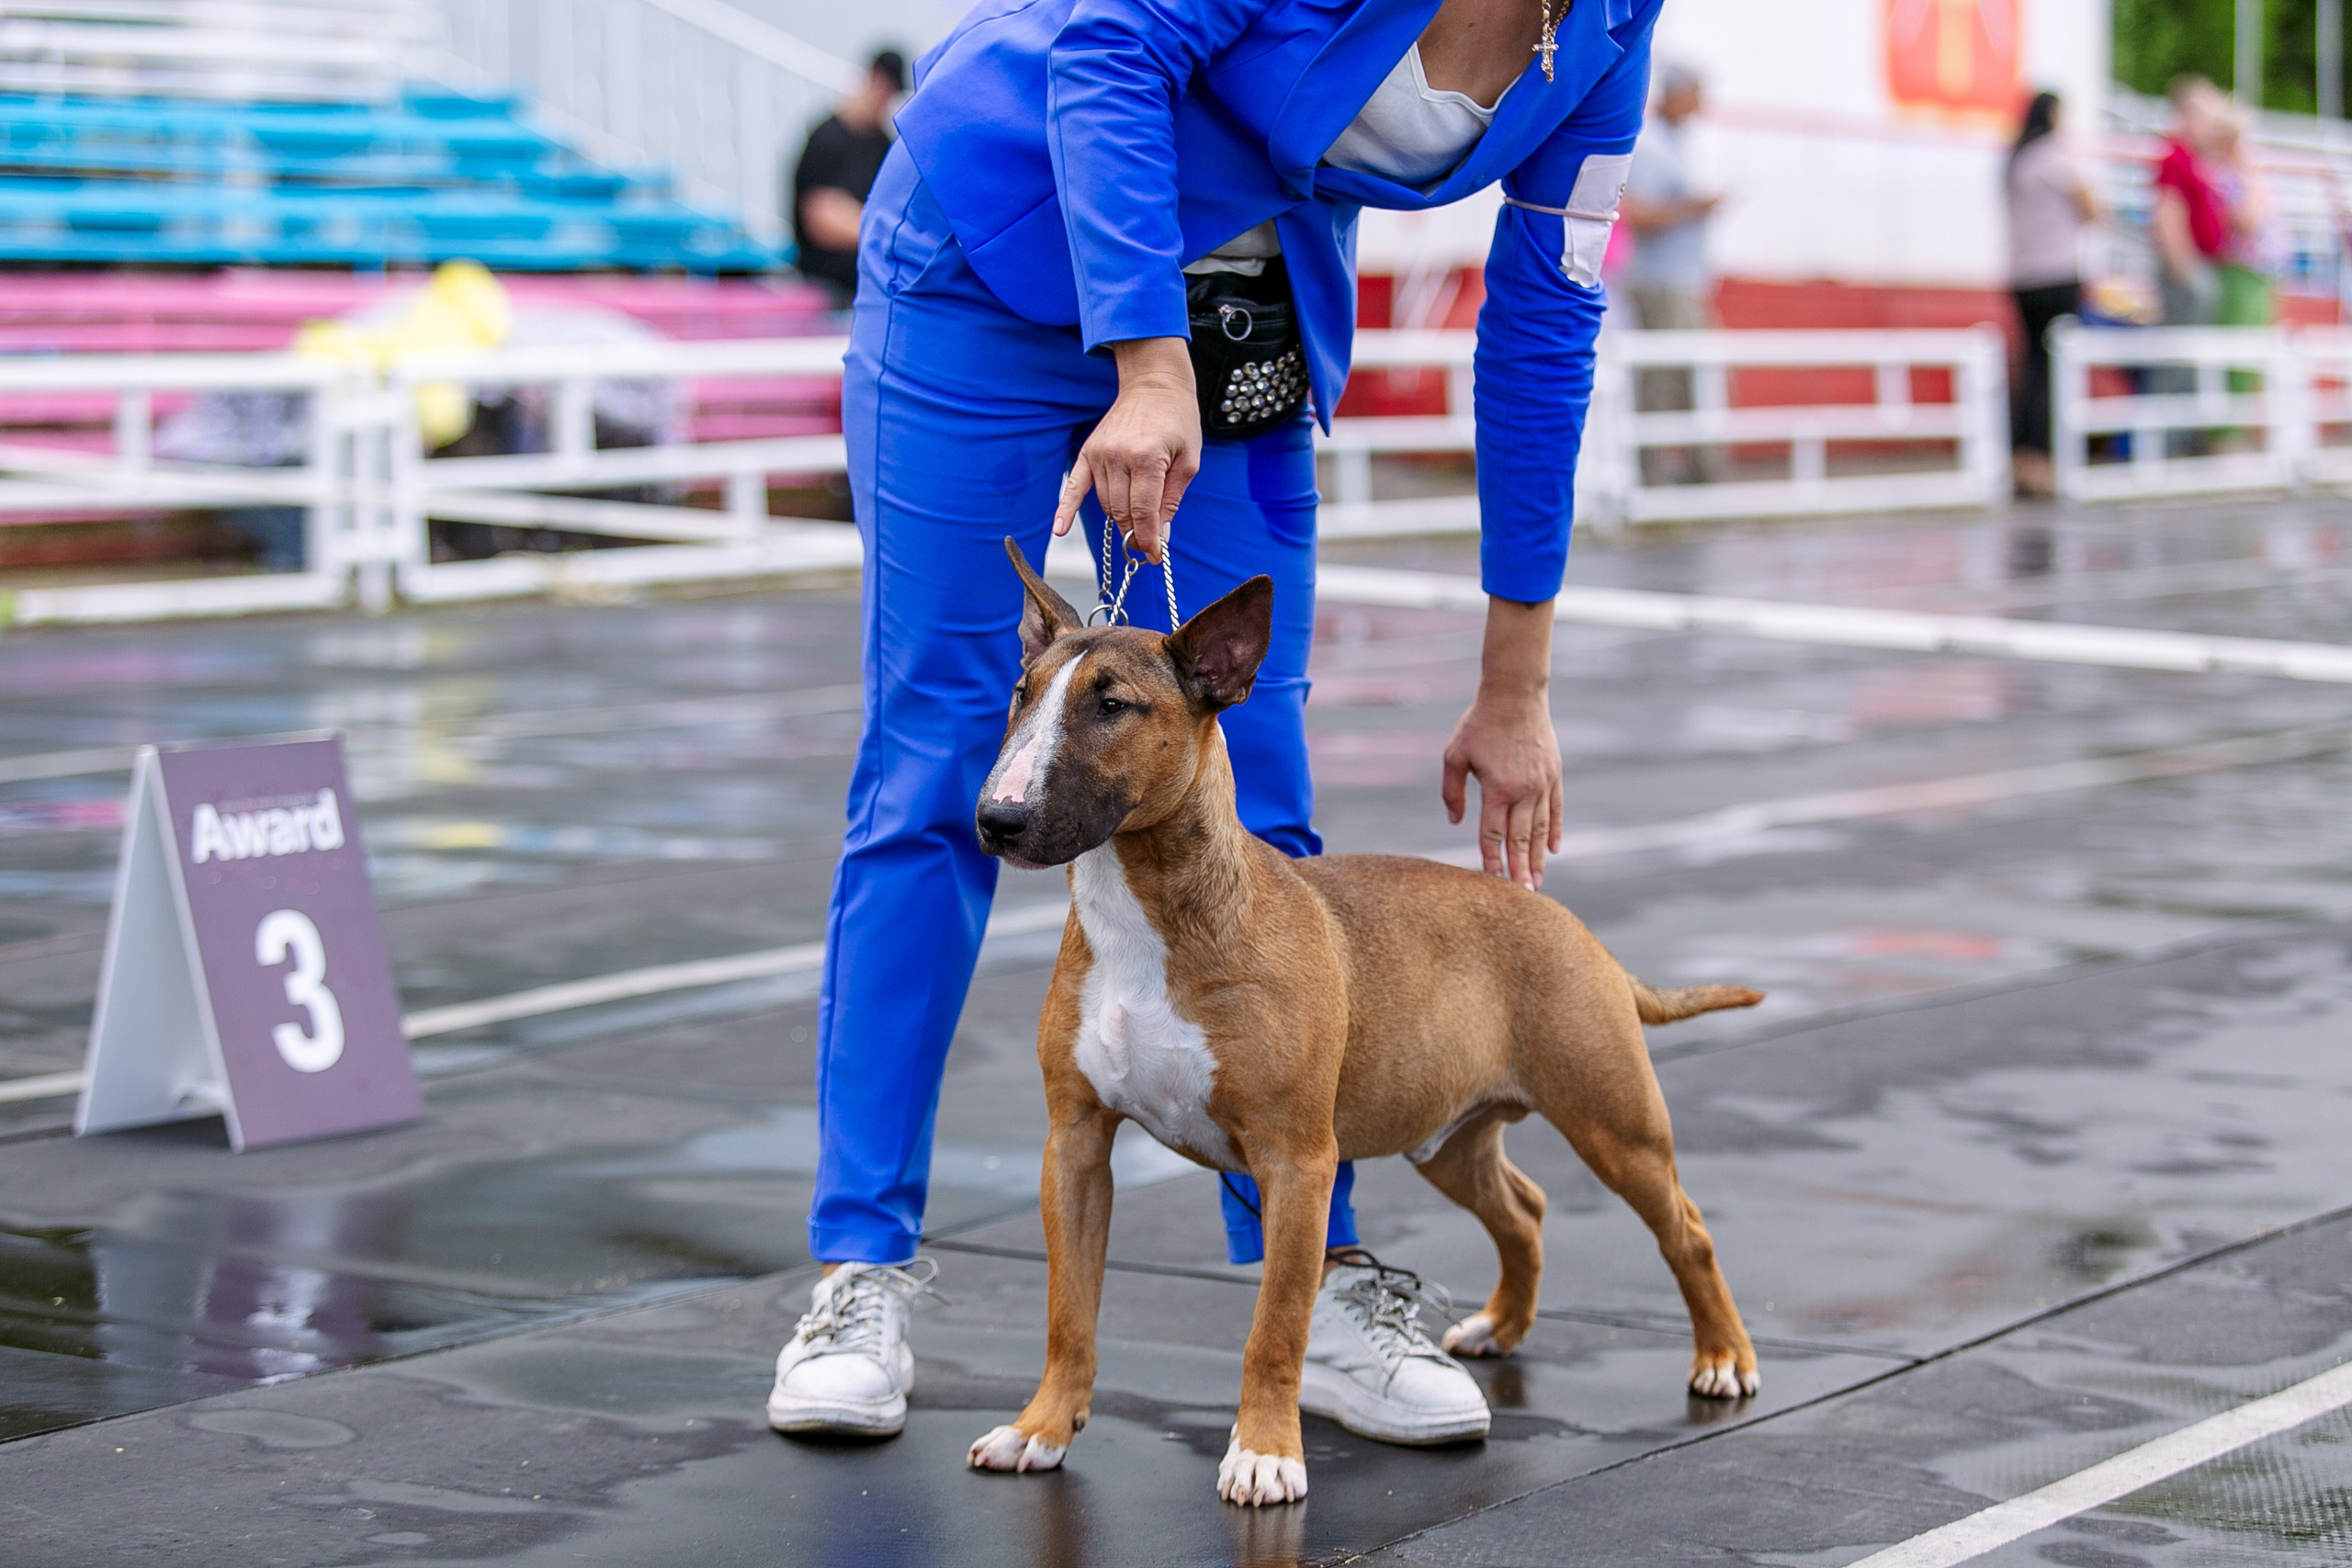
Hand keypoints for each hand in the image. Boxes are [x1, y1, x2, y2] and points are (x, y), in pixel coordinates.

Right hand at [1054, 337, 1199, 563]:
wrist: (1154, 384)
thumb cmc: (1177, 420)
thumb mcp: (1188, 461)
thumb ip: (1171, 500)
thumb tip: (1159, 536)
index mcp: (1146, 459)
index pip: (1143, 512)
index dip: (1149, 540)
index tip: (1155, 557)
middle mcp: (1118, 457)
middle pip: (1122, 512)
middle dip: (1136, 532)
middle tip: (1147, 544)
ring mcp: (1099, 455)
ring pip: (1105, 504)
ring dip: (1120, 519)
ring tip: (1136, 524)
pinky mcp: (1088, 452)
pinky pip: (1074, 487)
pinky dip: (1065, 509)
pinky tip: (1059, 530)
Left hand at [1440, 597, 1563, 889]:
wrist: (1516, 694)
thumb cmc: (1479, 723)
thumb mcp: (1454, 754)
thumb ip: (1452, 791)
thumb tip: (1456, 822)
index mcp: (1497, 788)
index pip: (1493, 833)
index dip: (1492, 859)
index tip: (1492, 881)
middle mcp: (1524, 790)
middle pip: (1520, 839)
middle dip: (1519, 869)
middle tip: (1522, 896)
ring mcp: (1542, 784)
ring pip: (1540, 829)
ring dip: (1537, 857)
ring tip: (1537, 881)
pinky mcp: (1554, 775)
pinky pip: (1556, 810)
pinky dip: (1554, 831)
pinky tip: (1553, 850)